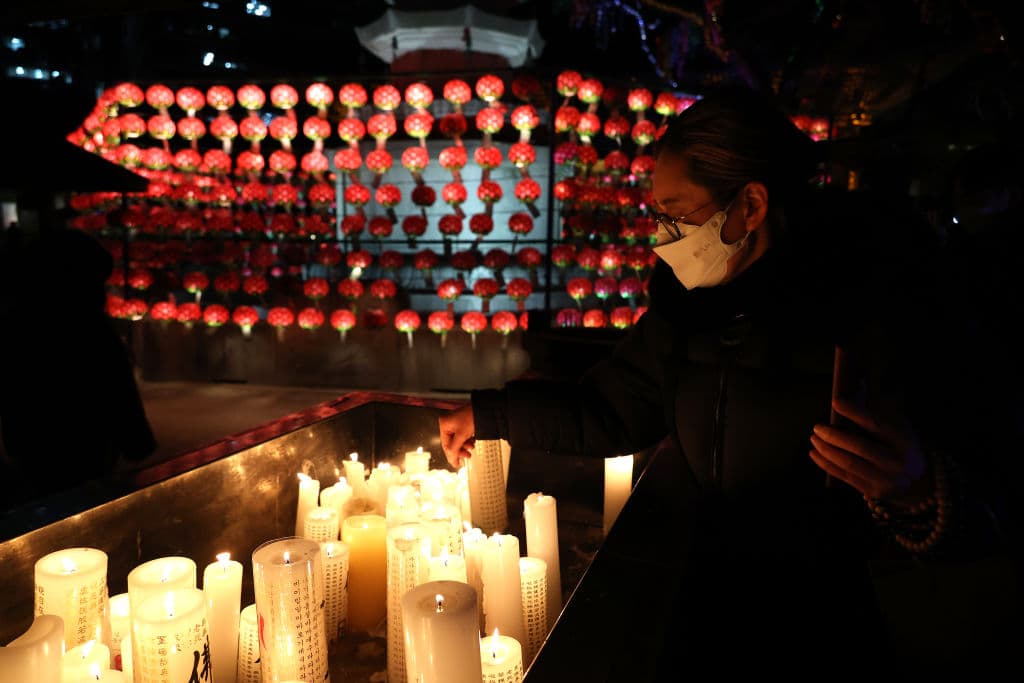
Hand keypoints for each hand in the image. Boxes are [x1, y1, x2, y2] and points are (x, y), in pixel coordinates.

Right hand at [439, 403, 475, 469]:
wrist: (484, 410)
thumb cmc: (472, 416)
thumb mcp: (462, 435)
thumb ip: (455, 448)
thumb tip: (451, 459)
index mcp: (444, 424)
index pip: (446, 444)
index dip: (452, 455)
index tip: (456, 463)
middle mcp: (448, 424)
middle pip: (452, 443)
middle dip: (460, 450)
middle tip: (466, 456)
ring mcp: (455, 424)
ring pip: (458, 440)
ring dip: (465, 445)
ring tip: (471, 447)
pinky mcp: (462, 424)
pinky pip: (462, 436)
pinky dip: (467, 440)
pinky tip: (472, 441)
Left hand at [809, 397, 930, 505]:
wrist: (920, 481)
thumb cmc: (902, 446)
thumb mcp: (899, 426)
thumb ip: (878, 408)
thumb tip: (857, 385)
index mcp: (903, 441)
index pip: (876, 424)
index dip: (854, 412)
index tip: (835, 402)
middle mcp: (895, 461)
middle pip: (859, 447)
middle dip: (834, 436)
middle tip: (817, 426)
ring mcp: (884, 479)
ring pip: (848, 464)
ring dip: (826, 450)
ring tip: (814, 438)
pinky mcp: (872, 491)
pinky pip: (843, 477)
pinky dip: (825, 464)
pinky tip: (814, 453)